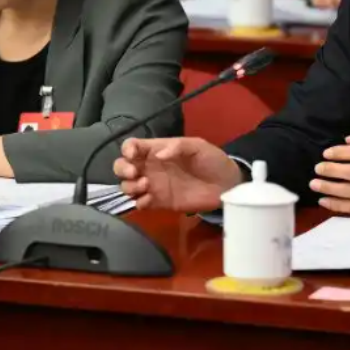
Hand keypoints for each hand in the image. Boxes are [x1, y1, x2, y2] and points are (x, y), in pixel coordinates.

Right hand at [114, 137, 242, 211]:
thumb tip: (158, 154)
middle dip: (122, 169)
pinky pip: (140, 204)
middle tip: (135, 173)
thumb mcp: (198, 146)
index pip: (132, 146)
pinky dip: (139, 202)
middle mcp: (151, 167)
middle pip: (122, 166)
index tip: (133, 155)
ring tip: (145, 186)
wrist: (226, 185)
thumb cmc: (212, 160)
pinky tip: (150, 200)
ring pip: (127, 186)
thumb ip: (178, 147)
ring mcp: (154, 185)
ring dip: (129, 186)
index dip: (127, 149)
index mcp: (158, 149)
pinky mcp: (159, 202)